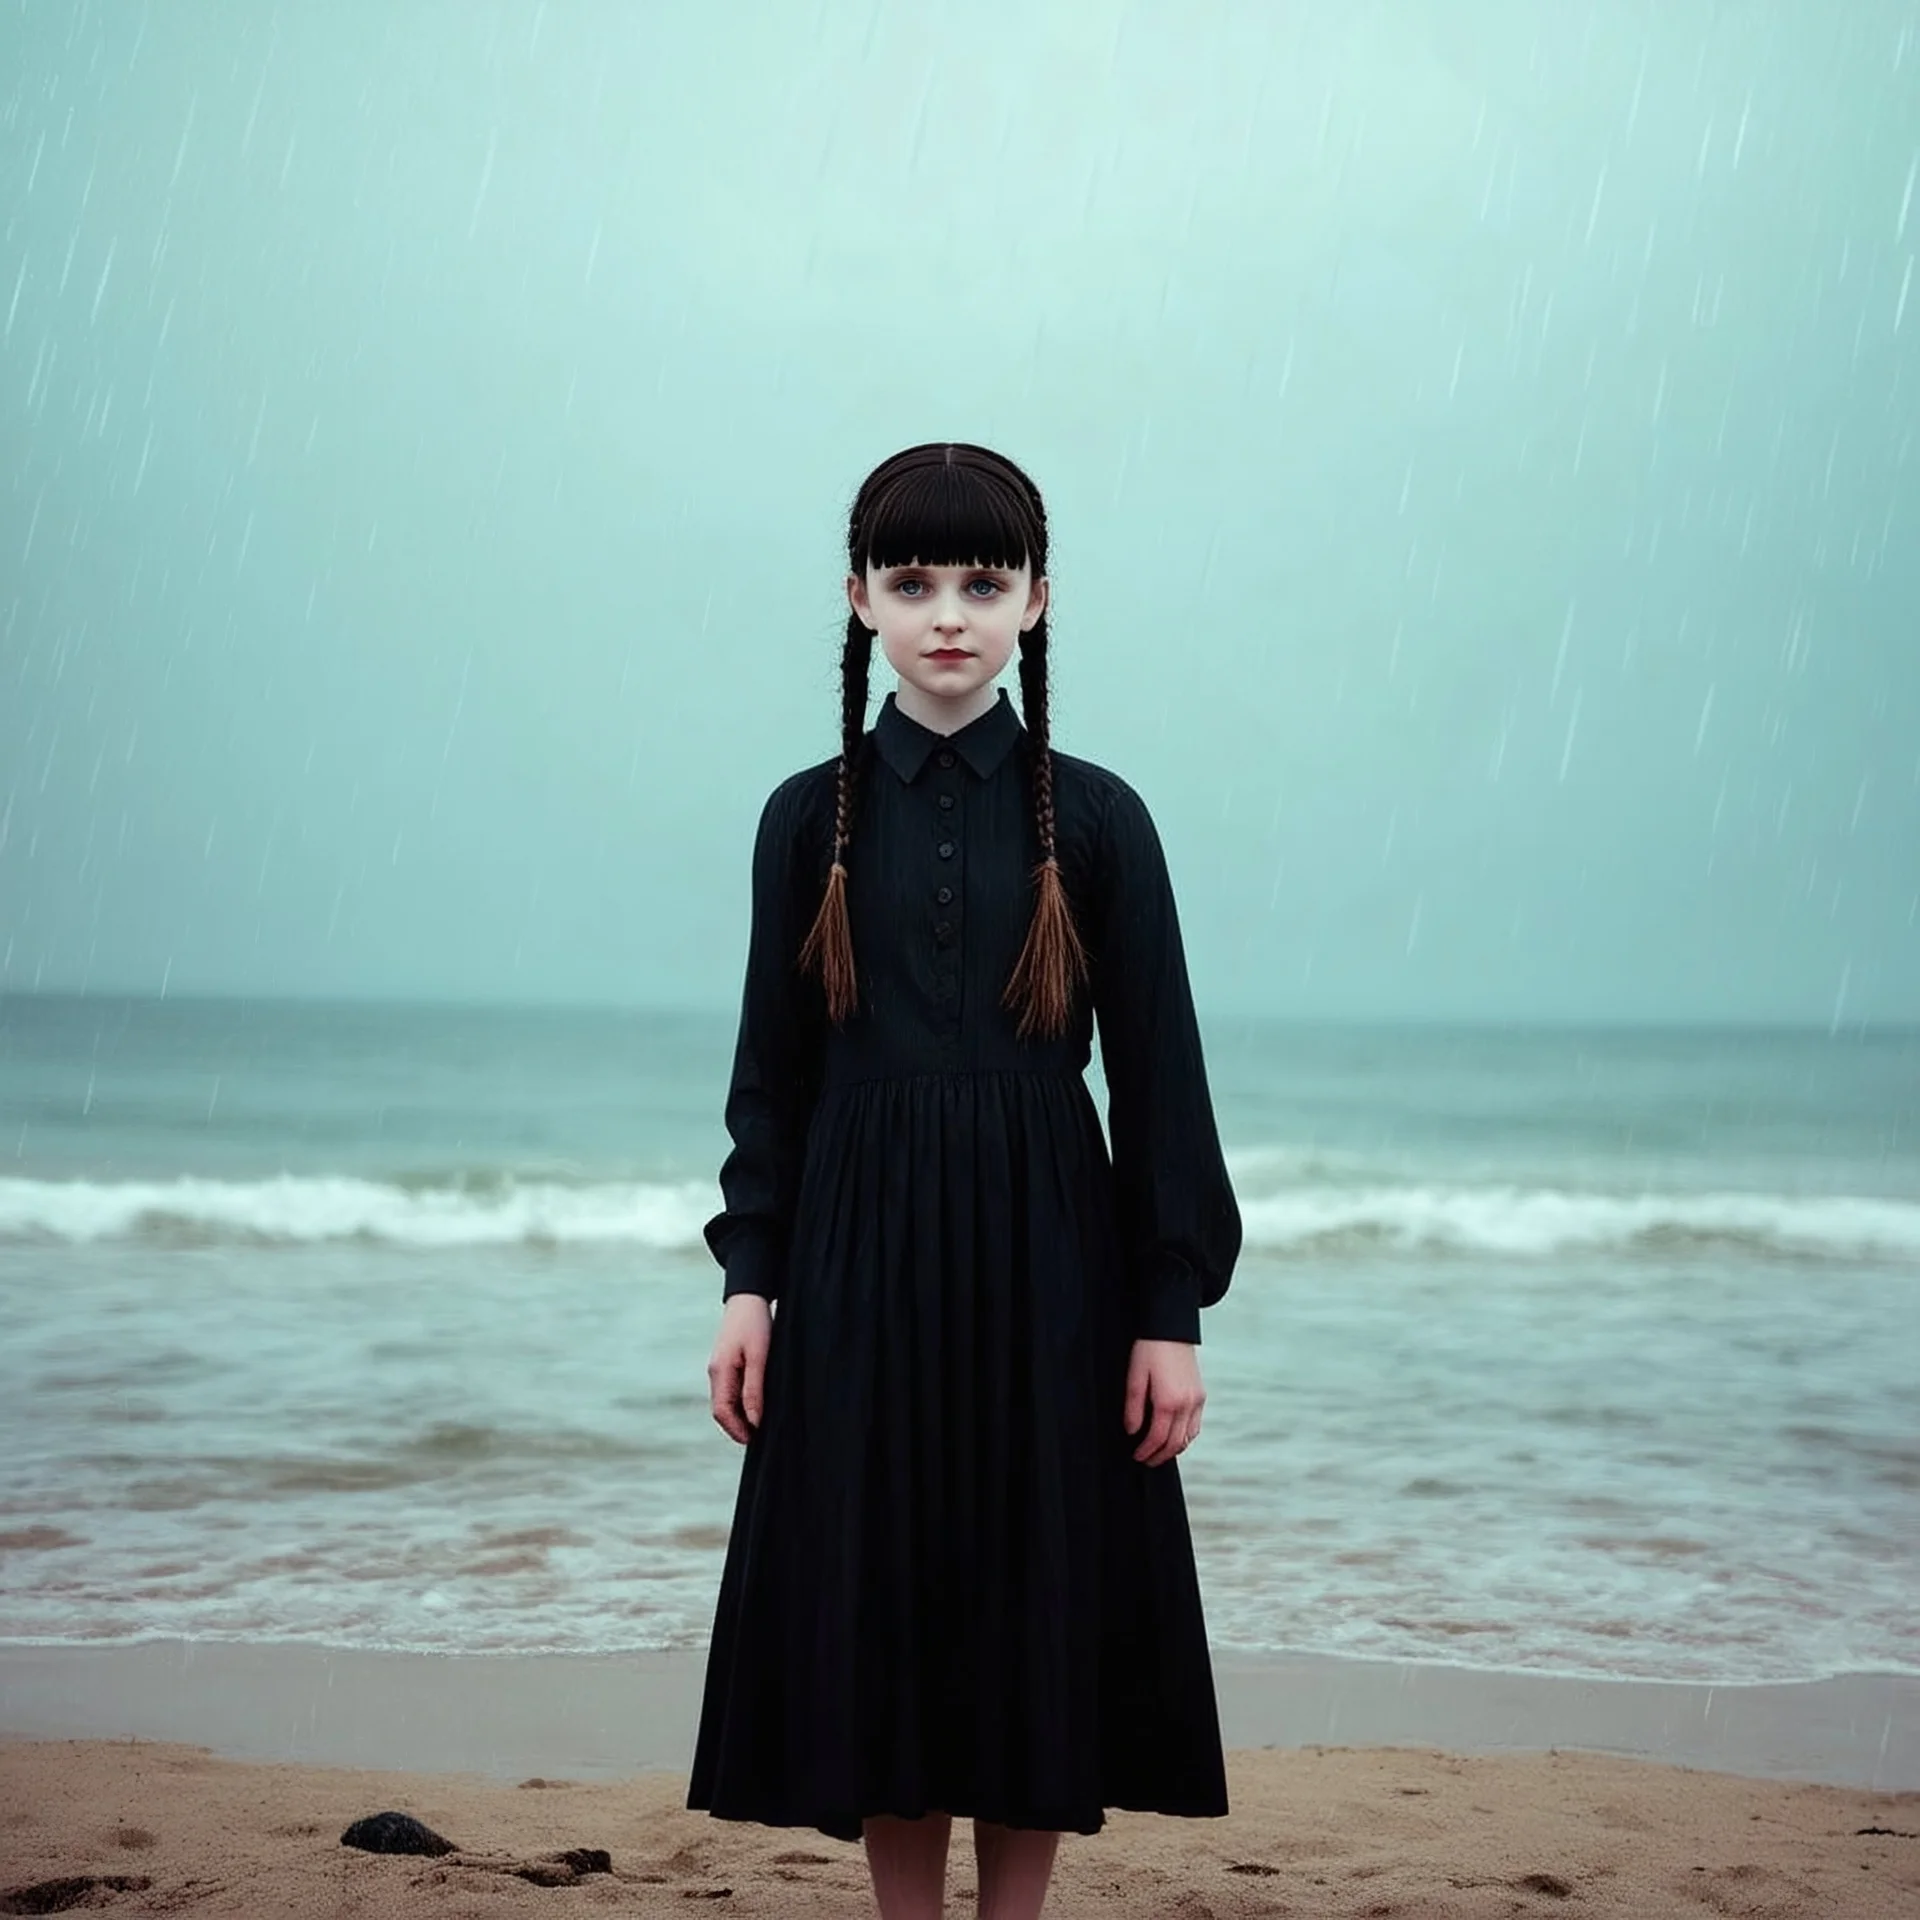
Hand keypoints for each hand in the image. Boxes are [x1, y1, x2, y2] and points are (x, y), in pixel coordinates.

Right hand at [709, 1293, 771, 1443]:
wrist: (749, 1295)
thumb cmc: (756, 1323)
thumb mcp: (760, 1357)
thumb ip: (755, 1389)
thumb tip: (754, 1421)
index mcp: (720, 1371)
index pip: (722, 1411)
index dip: (737, 1429)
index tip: (754, 1441)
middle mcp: (715, 1372)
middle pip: (721, 1409)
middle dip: (737, 1426)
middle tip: (759, 1438)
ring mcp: (719, 1367)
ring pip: (726, 1400)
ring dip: (739, 1415)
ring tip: (760, 1425)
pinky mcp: (727, 1361)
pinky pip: (730, 1389)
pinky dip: (741, 1402)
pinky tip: (756, 1404)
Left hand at [1124, 1338, 1204, 1466]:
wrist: (1171, 1329)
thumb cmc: (1149, 1350)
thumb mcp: (1134, 1377)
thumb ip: (1133, 1407)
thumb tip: (1132, 1432)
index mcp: (1168, 1401)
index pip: (1158, 1438)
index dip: (1146, 1451)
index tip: (1137, 1456)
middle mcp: (1186, 1404)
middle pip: (1175, 1443)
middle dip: (1160, 1456)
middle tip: (1146, 1460)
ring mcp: (1197, 1400)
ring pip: (1189, 1437)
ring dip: (1174, 1449)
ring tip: (1158, 1452)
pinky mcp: (1201, 1395)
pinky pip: (1195, 1425)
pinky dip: (1186, 1437)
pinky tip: (1174, 1437)